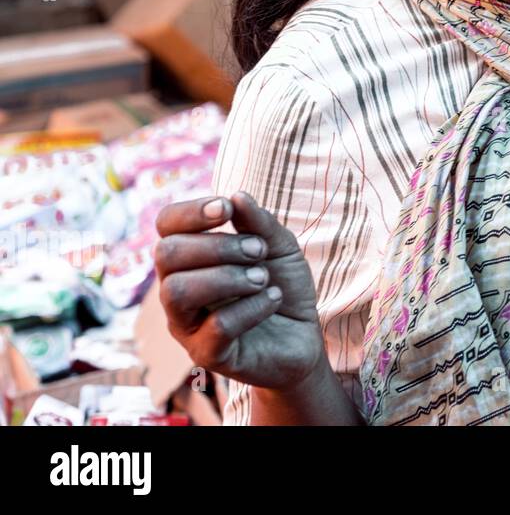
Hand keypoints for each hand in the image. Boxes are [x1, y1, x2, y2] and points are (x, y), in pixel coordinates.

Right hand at [155, 192, 324, 391]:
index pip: (165, 225)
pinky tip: (273, 299)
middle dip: (218, 246)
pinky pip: (216, 326)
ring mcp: (186, 324)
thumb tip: (237, 195)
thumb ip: (259, 222)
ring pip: (178, 290)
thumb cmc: (282, 285)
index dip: (190, 212)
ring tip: (263, 279)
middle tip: (258, 252)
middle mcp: (177, 288)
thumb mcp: (280, 246)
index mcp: (190, 257)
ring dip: (228, 277)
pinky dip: (252, 307)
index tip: (226, 209)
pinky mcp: (206, 354)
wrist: (303, 335)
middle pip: (167, 254)